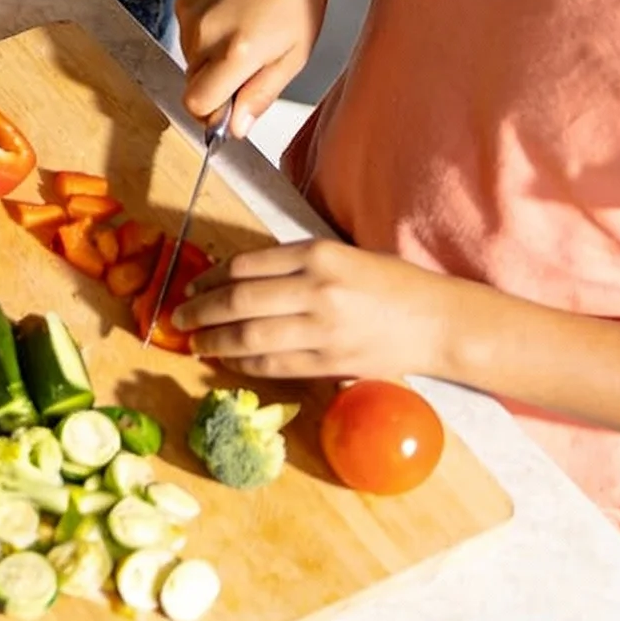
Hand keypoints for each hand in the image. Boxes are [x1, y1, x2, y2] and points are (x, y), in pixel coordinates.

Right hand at [176, 0, 339, 138]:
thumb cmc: (299, 3)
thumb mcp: (294, 59)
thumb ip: (260, 96)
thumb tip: (235, 130)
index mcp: (237, 52)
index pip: (197, 102)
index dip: (211, 114)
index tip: (229, 111)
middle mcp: (206, 33)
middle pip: (192, 84)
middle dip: (216, 86)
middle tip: (248, 67)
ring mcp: (190, 14)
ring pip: (189, 61)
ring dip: (210, 61)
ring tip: (242, 37)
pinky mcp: (183, 0)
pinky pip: (186, 37)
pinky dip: (204, 38)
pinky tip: (230, 19)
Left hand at [176, 239, 467, 381]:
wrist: (440, 321)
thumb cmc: (390, 282)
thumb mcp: (340, 255)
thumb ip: (293, 264)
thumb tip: (237, 277)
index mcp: (317, 255)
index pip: (246, 265)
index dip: (211, 279)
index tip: (192, 286)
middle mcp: (317, 290)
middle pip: (239, 301)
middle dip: (201, 311)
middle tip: (179, 317)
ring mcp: (323, 330)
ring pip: (251, 337)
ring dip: (215, 342)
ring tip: (195, 343)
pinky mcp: (331, 363)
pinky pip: (275, 366)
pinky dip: (244, 365)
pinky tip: (228, 362)